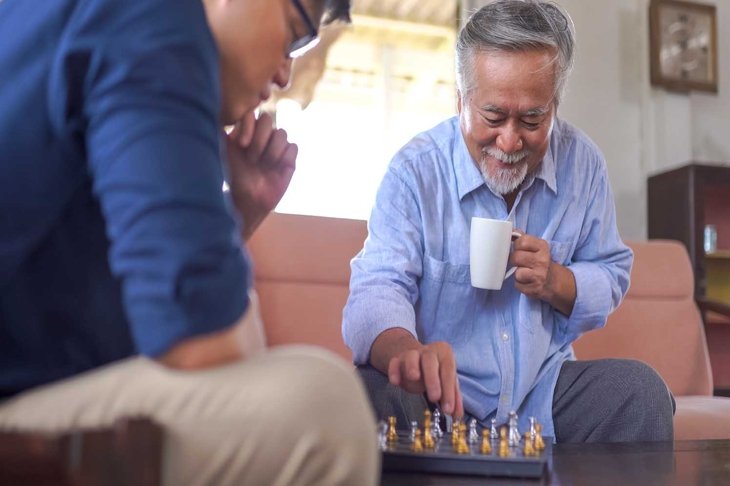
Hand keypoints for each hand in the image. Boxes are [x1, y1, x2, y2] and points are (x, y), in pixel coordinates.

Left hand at [225, 111, 297, 239]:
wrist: (249, 201)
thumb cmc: (234, 178)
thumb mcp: (224, 154)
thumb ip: (221, 134)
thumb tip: (210, 114)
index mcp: (246, 131)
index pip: (251, 114)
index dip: (249, 126)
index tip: (242, 145)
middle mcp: (262, 135)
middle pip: (268, 119)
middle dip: (260, 139)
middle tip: (251, 159)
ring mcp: (277, 145)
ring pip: (282, 133)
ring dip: (272, 151)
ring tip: (263, 166)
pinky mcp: (289, 158)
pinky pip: (292, 147)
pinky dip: (284, 157)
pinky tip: (275, 169)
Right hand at [387, 341, 463, 418]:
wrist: (418, 357)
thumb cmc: (436, 371)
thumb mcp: (447, 381)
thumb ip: (453, 397)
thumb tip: (457, 415)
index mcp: (444, 354)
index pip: (448, 371)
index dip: (449, 391)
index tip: (448, 409)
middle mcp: (428, 351)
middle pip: (430, 361)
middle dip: (432, 380)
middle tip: (434, 398)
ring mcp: (412, 354)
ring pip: (411, 357)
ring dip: (412, 367)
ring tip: (414, 378)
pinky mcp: (397, 359)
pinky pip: (394, 362)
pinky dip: (394, 371)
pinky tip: (395, 382)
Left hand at [511, 232, 575, 314]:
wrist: (554, 281)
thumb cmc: (540, 261)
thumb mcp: (536, 247)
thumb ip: (522, 238)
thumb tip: (508, 231)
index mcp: (542, 247)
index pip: (521, 241)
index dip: (516, 245)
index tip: (518, 249)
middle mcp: (543, 260)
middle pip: (516, 257)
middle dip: (515, 260)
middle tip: (520, 262)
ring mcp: (540, 276)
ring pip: (517, 273)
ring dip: (517, 274)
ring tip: (524, 272)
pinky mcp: (535, 289)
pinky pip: (518, 285)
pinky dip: (519, 284)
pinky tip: (526, 281)